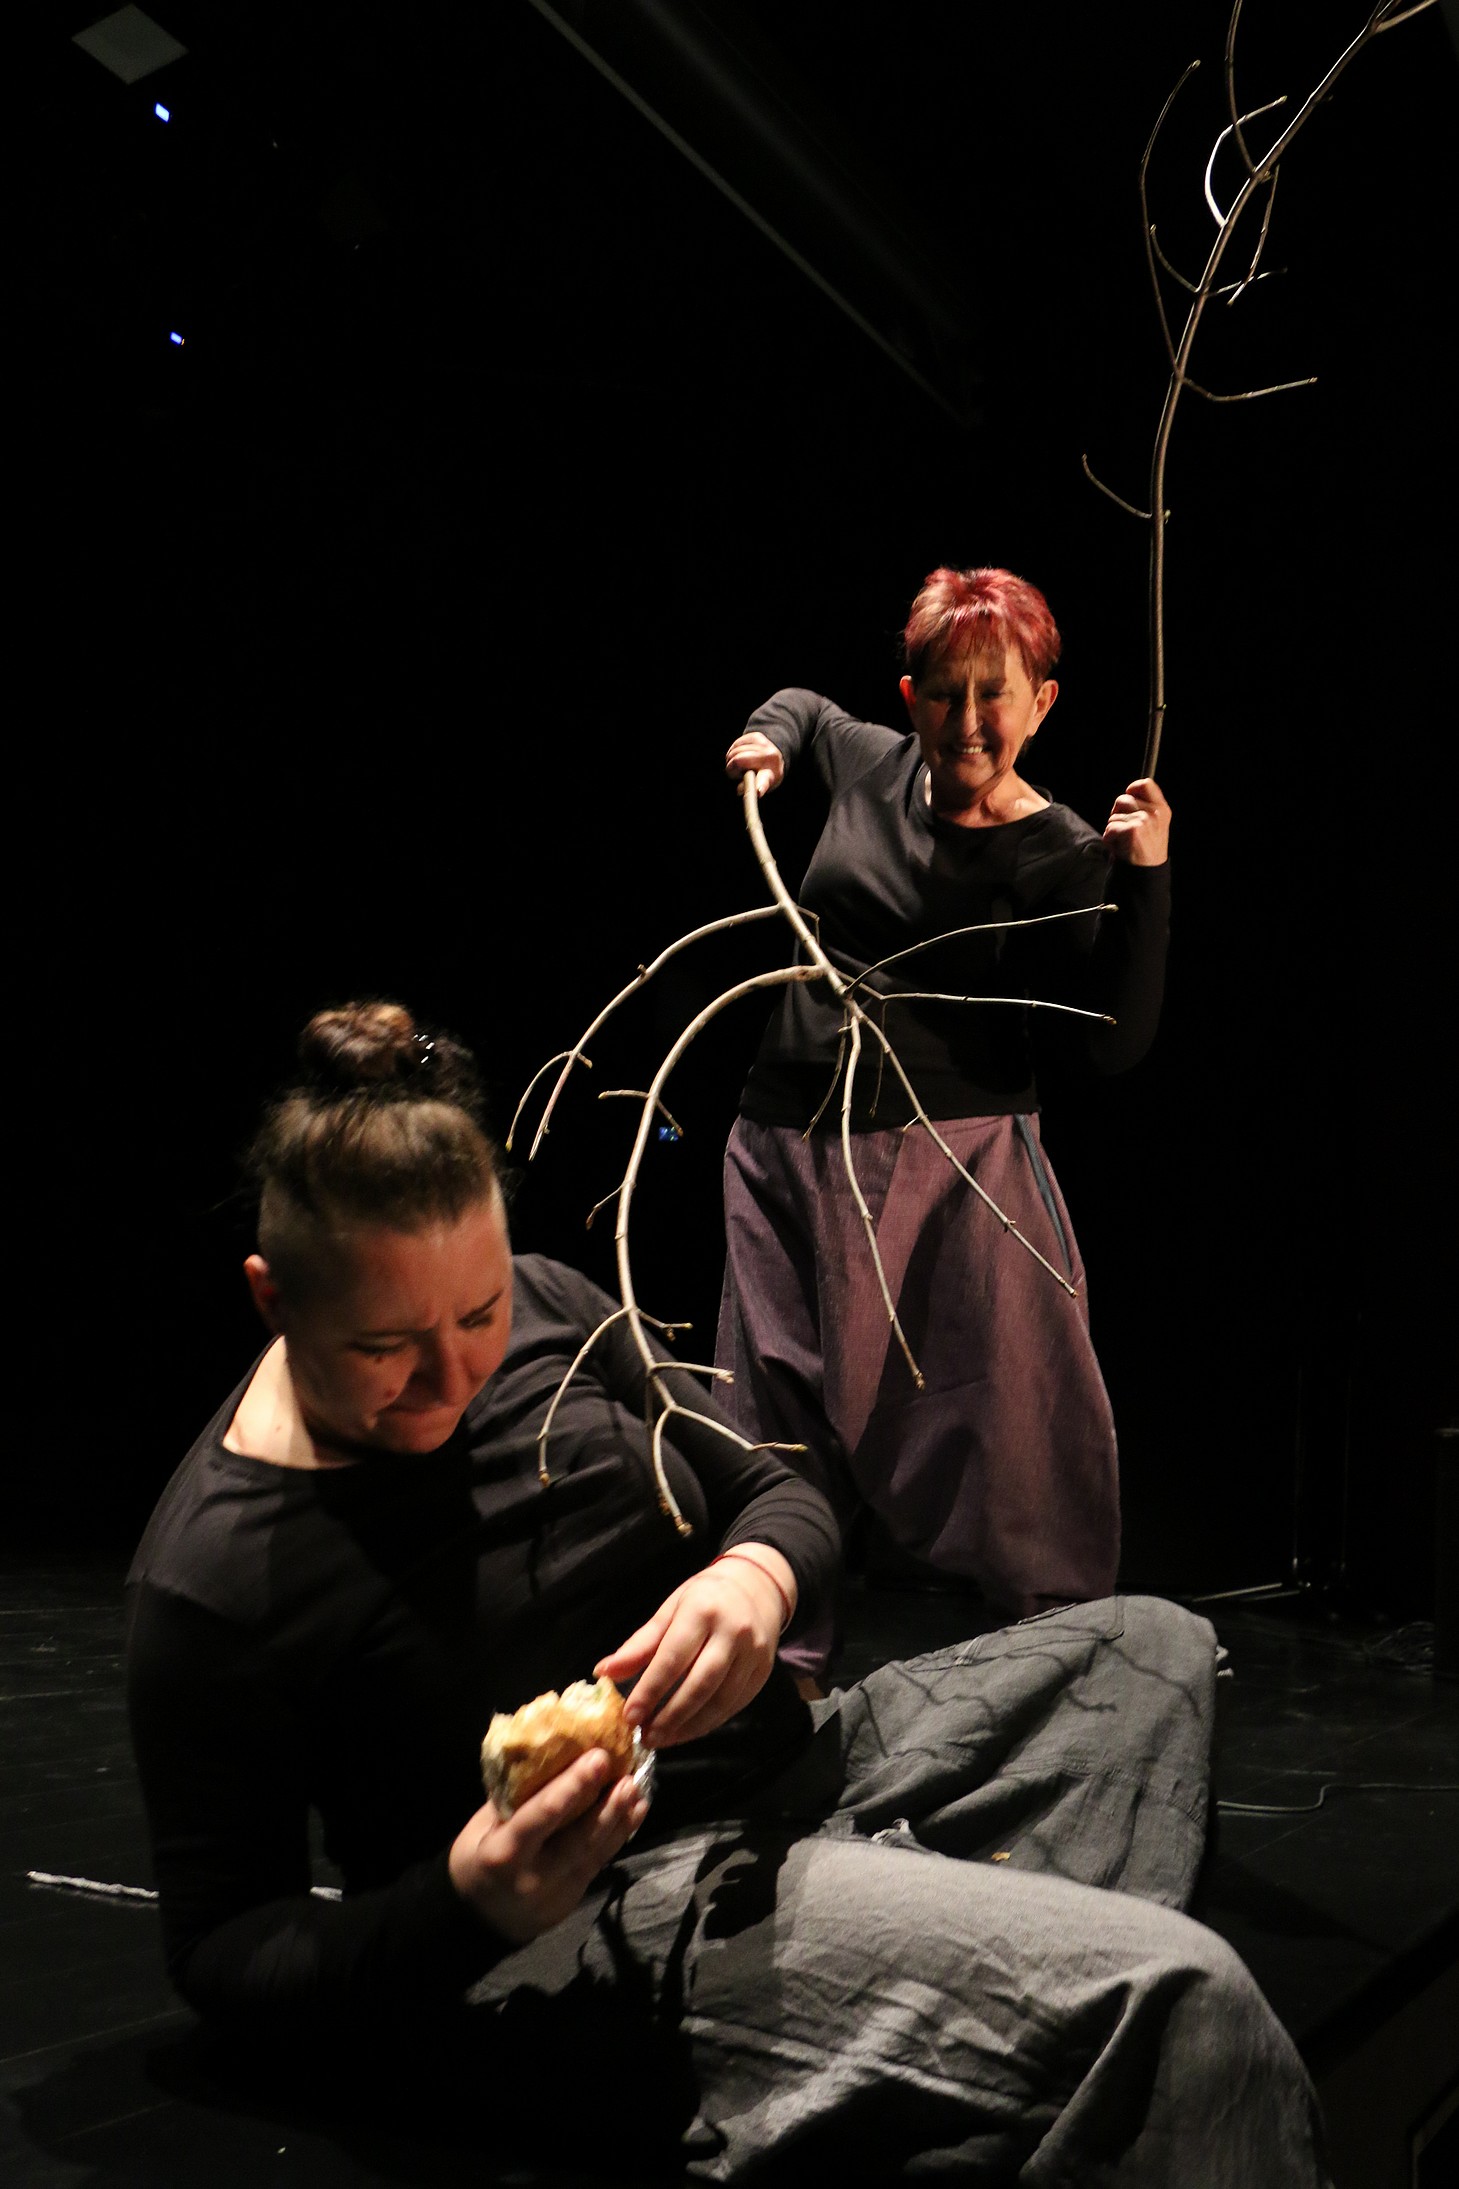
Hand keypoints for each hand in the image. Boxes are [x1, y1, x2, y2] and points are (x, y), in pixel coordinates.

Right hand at [448, 1748, 648, 1945]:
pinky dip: (617, 1837)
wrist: (479, 1920)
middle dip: (606, 1807)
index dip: (572, 1787)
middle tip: (628, 1776)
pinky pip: (598, 1864)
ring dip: (620, 1820)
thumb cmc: (475, 1860)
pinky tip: (633, 1813)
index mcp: (503, 1853)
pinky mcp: (573, 1899)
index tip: (598, 1758)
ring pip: (595, 1854)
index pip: (541, 1817)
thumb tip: (546, 1754)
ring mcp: (556, 1893)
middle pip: (577, 1840)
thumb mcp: (480, 1828)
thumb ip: (513, 1798)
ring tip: (637, 1790)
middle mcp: (533, 1876)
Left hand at [594, 1547, 792, 1748]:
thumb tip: (604, 1672)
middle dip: (670, 1716)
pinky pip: (734, 1705)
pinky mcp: (763, 1672)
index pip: (672, 1658)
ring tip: (663, 1738)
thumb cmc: (705, 1598)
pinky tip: (687, 1730)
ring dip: (689, 1726)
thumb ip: (640, 1644)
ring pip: (720, 1701)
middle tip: (646, 1736)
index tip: (630, 1716)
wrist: (757, 1586)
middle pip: (699, 1684)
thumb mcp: (670, 1609)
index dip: (649, 1690)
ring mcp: (753, 1653)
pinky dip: (708, 1722)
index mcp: (702, 1610)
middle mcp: (732, 1632)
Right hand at [725, 733, 784, 797]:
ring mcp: (764, 745)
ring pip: (735, 751)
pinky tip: (739, 754)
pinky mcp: (757, 737)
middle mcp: (769, 758)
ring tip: (739, 764)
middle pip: (737, 759)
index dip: (759, 786)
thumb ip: (747, 787)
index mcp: (769, 776)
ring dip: (731, 759)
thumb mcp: (757, 786)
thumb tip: (740, 788)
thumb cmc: (762, 776)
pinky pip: (736, 744)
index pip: (763, 782)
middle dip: (730, 767)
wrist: (774, 758)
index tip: (758, 791)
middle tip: (735, 773)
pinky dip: (733, 750)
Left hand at [1102, 777, 1170, 865]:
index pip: (1145, 784)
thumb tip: (1128, 792)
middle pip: (1122, 799)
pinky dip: (1109, 840)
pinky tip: (1120, 849)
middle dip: (1118, 814)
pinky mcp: (1132, 830)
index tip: (1128, 797)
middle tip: (1125, 831)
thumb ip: (1145, 808)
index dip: (1131, 789)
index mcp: (1162, 809)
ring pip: (1113, 816)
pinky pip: (1109, 828)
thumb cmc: (1145, 849)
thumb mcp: (1154, 825)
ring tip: (1124, 842)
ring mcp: (1144, 821)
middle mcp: (1155, 813)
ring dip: (1113, 829)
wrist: (1147, 874)